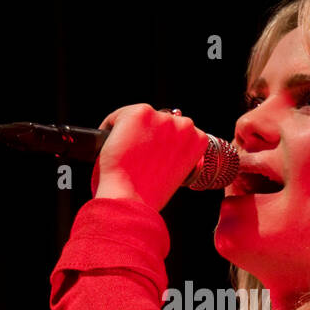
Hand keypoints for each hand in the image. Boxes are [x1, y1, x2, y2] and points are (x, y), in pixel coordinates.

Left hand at [90, 104, 210, 211]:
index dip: (161, 144)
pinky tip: (113, 146)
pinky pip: (120, 116)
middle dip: (148, 135)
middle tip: (135, 156)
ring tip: (125, 153)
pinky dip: (111, 128)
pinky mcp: (140, 113)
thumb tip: (158, 142)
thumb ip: (174, 153)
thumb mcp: (175, 173)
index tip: (150, 156)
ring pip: (140, 118)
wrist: (131, 197)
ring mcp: (162, 117)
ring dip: (131, 131)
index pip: (178, 132)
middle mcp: (185, 125)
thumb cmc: (150, 193)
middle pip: (160, 122)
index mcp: (198, 139)